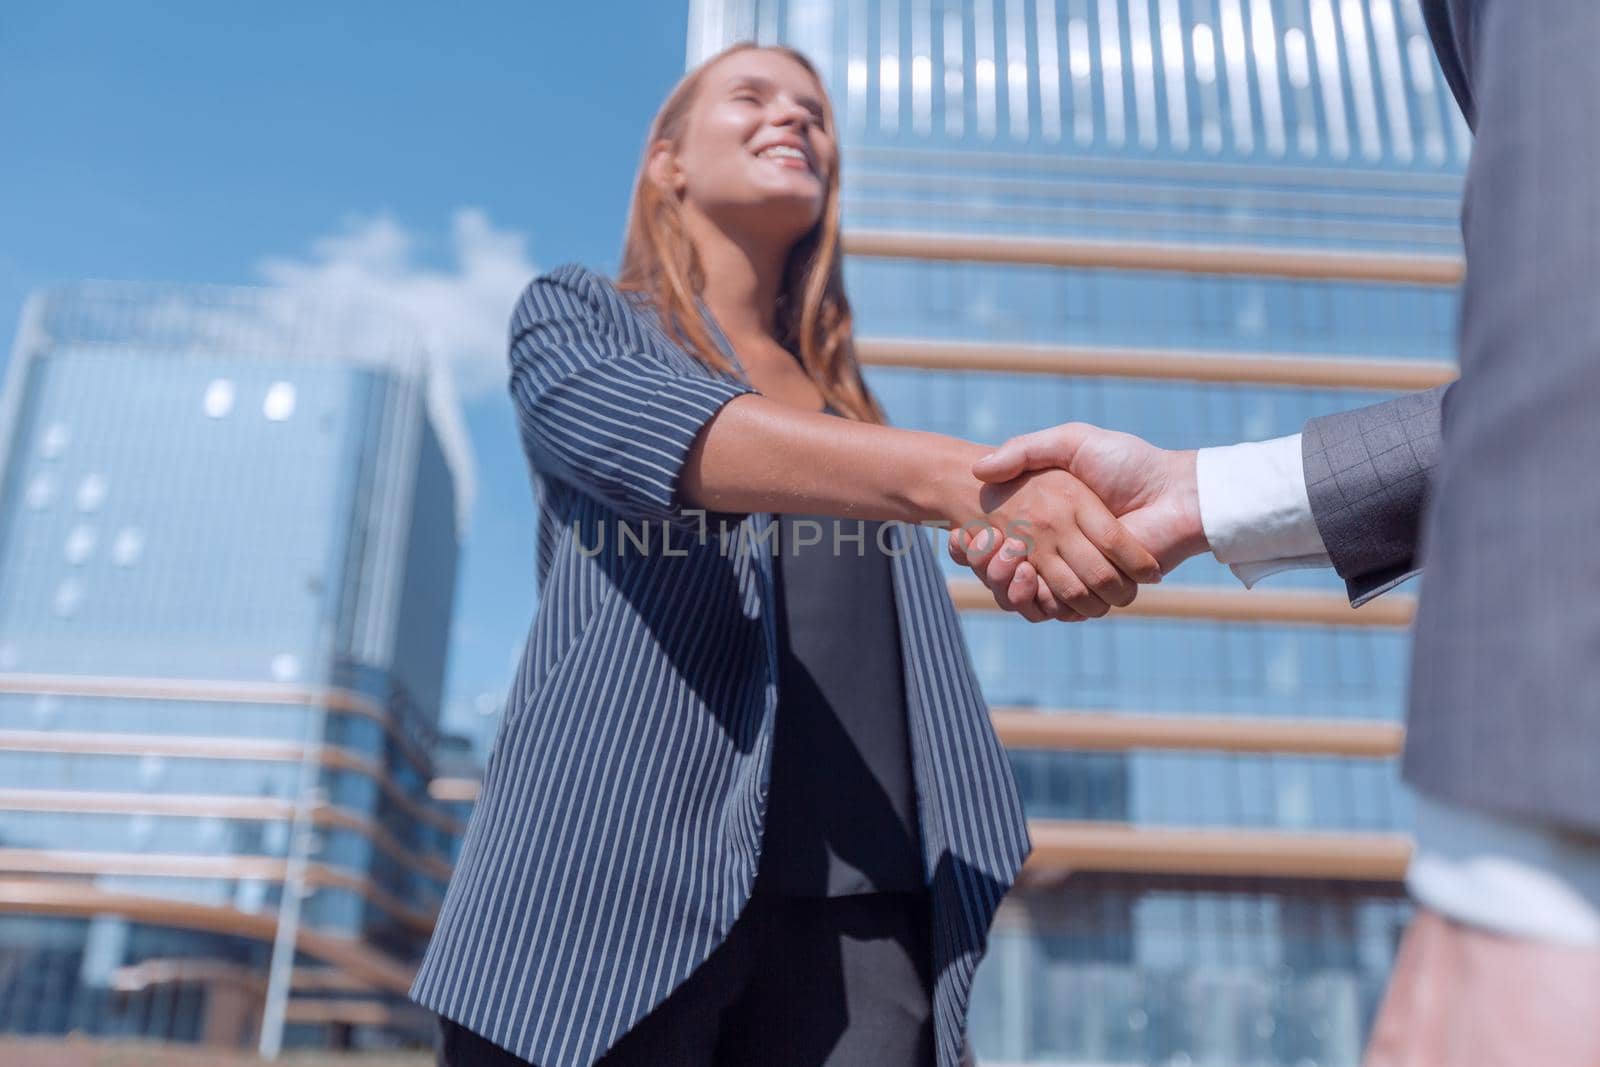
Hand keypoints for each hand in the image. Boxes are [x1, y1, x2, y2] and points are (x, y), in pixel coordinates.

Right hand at [948, 423, 1207, 619]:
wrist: (1177, 492)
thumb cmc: (1128, 462)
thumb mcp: (1070, 442)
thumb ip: (1025, 450)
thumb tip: (978, 468)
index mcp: (1054, 518)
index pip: (1004, 540)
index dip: (977, 545)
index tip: (957, 537)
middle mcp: (1064, 548)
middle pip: (1009, 571)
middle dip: (986, 565)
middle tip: (971, 550)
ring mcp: (1081, 571)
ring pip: (1030, 592)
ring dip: (1007, 585)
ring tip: (1000, 562)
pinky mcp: (1100, 590)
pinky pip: (1060, 607)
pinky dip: (1038, 600)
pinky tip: (1023, 578)